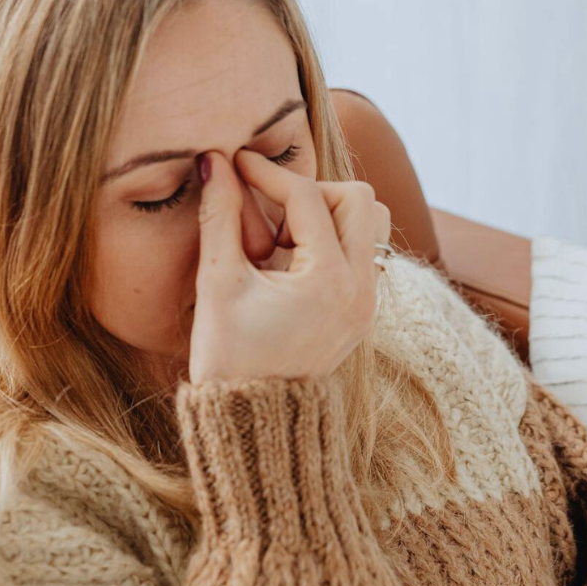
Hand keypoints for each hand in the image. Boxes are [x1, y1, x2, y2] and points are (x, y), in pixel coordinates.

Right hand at [188, 148, 391, 384]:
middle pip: (359, 199)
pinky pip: (365, 253)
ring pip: (372, 224)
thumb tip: (214, 162)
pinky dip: (336, 241)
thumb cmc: (229, 358)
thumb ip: (219, 216)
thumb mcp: (218, 283)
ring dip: (331, 215)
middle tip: (269, 217)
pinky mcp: (363, 311)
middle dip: (311, 193)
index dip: (265, 173)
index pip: (306, 197)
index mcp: (328, 280)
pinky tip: (293, 262)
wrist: (254, 423)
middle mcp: (361, 288)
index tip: (235, 165)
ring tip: (286, 240)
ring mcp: (368, 302)